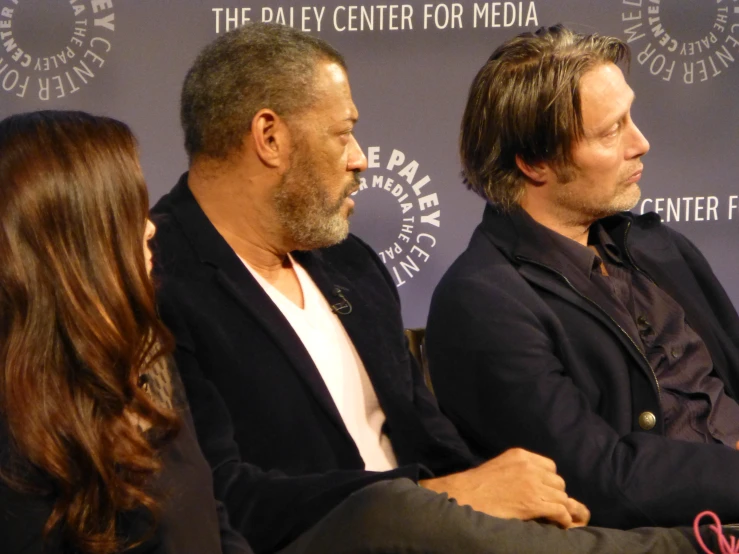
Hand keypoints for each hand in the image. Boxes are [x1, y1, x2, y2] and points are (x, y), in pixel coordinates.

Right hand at [419, 447, 589, 528]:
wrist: (466, 495)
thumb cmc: (479, 484)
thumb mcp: (500, 465)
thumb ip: (519, 467)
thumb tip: (534, 478)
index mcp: (521, 455)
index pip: (550, 466)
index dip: (549, 479)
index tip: (545, 489)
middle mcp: (530, 467)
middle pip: (558, 481)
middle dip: (555, 493)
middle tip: (548, 504)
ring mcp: (532, 485)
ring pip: (561, 496)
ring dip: (560, 507)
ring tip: (556, 516)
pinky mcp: (533, 504)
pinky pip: (559, 510)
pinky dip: (563, 519)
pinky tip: (560, 524)